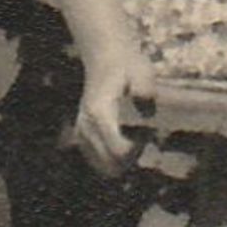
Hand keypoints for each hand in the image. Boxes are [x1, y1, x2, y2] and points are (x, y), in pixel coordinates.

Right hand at [72, 40, 155, 176]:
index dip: (138, 148)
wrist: (105, 59)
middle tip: (141, 134)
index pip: (119, 151)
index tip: (146, 131)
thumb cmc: (128, 66)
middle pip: (113, 165)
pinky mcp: (81, 137)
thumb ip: (145, 86)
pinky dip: (113, 158)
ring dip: (123, 160)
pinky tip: (123, 140)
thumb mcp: (142, 70)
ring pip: (105, 167)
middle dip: (132, 157)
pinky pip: (98, 162)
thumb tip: (146, 99)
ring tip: (133, 136)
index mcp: (100, 114)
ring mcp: (81, 134)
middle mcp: (86, 127)